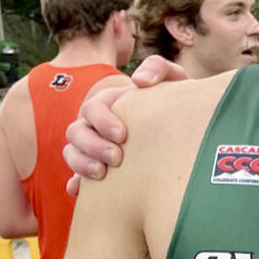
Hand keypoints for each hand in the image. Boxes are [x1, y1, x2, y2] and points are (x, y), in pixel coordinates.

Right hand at [63, 55, 186, 195]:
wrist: (187, 125)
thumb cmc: (177, 101)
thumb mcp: (173, 79)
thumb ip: (159, 68)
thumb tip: (139, 80)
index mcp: (111, 103)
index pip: (93, 108)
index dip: (102, 121)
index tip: (123, 135)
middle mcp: (97, 125)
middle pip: (76, 132)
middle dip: (92, 146)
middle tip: (117, 158)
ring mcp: (94, 147)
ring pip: (72, 153)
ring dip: (81, 164)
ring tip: (102, 174)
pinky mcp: (98, 168)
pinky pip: (75, 178)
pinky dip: (75, 184)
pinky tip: (81, 191)